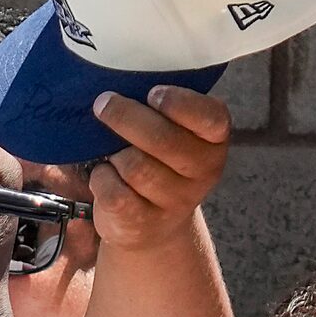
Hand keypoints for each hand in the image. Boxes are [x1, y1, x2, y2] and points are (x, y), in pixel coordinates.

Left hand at [87, 87, 230, 254]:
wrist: (153, 228)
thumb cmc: (159, 165)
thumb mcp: (174, 136)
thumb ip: (162, 113)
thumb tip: (120, 87)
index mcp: (215, 142)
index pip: (210, 118)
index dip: (179, 103)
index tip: (152, 93)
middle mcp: (203, 172)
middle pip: (162, 139)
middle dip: (126, 117)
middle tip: (104, 104)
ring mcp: (175, 201)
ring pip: (134, 165)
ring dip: (114, 154)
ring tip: (112, 153)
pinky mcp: (143, 222)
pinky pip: (113, 191)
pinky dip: (101, 178)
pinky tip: (105, 176)